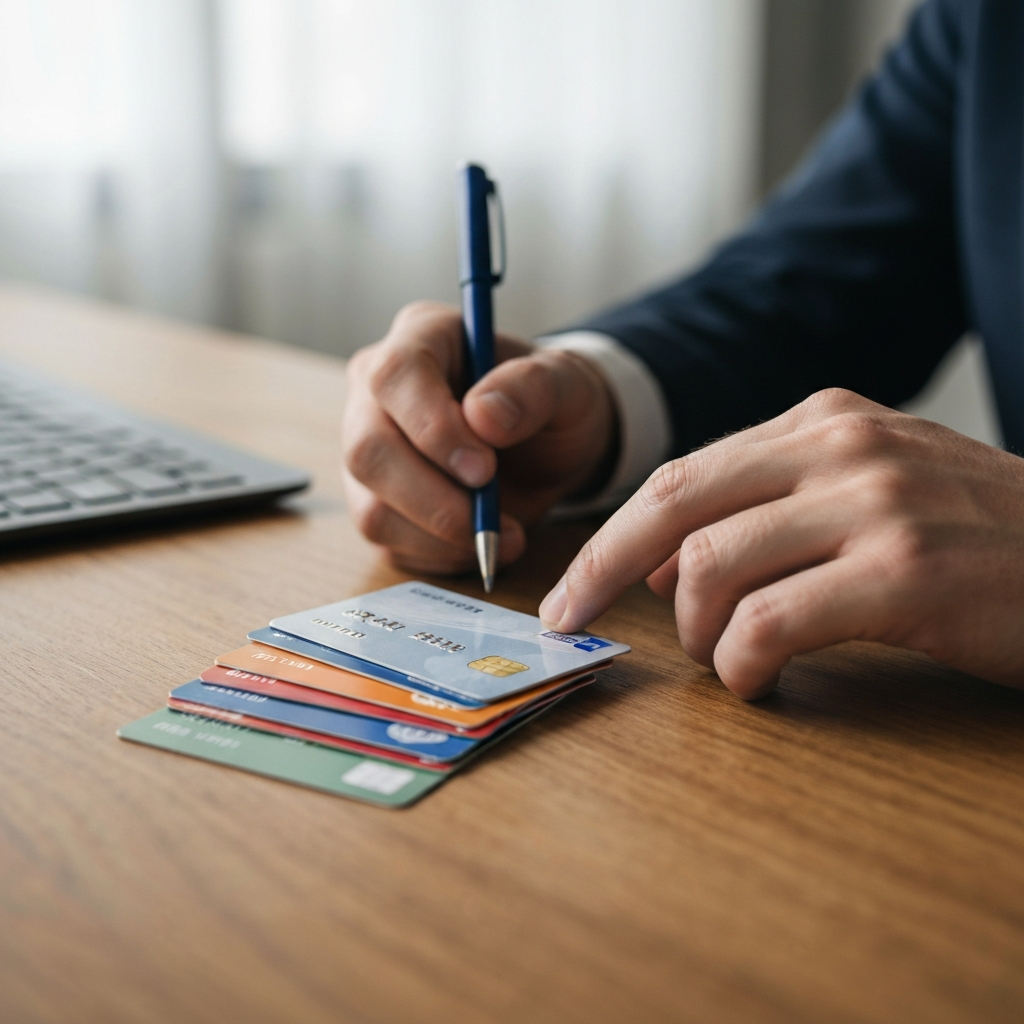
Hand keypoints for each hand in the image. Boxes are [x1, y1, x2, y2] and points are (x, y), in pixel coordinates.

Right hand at [342, 301, 615, 573]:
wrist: (550, 447)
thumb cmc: (552, 402)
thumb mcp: (568, 384)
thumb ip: (534, 388)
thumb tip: (483, 415)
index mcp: (420, 338)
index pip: (395, 375)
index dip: (432, 427)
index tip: (483, 469)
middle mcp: (377, 392)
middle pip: (368, 450)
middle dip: (432, 497)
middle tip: (492, 518)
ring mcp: (369, 449)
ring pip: (371, 507)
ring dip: (440, 535)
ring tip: (503, 535)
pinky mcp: (376, 501)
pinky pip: (388, 542)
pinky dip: (440, 555)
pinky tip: (481, 543)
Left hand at [539, 388, 1023, 698]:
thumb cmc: (978, 540)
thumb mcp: (868, 497)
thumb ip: (767, 514)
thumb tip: (664, 565)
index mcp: (823, 421)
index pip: (681, 475)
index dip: (611, 537)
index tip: (572, 588)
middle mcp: (841, 446)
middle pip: (674, 505)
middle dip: (602, 569)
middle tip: (570, 621)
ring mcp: (874, 504)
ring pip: (713, 565)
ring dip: (696, 631)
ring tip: (720, 659)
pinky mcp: (905, 572)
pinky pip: (772, 622)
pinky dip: (742, 662)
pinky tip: (755, 682)